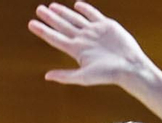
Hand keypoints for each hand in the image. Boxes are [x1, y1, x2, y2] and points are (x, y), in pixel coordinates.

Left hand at [30, 3, 149, 88]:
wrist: (130, 67)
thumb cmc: (108, 75)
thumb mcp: (84, 77)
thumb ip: (65, 76)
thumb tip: (46, 76)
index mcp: (76, 50)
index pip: (55, 38)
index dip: (42, 30)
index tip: (31, 24)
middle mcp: (83, 39)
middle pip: (62, 26)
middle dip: (50, 18)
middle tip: (39, 9)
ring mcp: (94, 32)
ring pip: (75, 19)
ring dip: (63, 12)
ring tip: (52, 6)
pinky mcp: (106, 26)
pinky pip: (93, 14)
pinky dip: (85, 9)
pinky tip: (77, 5)